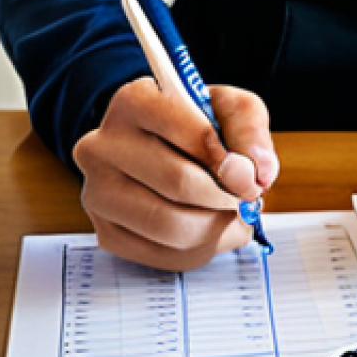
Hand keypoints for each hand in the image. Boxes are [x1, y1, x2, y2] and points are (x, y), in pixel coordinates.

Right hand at [72, 78, 278, 270]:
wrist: (166, 151)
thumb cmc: (199, 126)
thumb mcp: (231, 108)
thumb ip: (249, 131)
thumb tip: (258, 172)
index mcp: (133, 102)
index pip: (185, 131)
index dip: (228, 159)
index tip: (250, 175)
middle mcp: (102, 145)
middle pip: (178, 182)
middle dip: (225, 197)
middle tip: (245, 198)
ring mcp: (97, 192)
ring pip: (170, 225)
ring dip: (215, 226)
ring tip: (227, 212)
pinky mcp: (106, 232)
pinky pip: (162, 254)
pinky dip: (198, 248)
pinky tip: (205, 226)